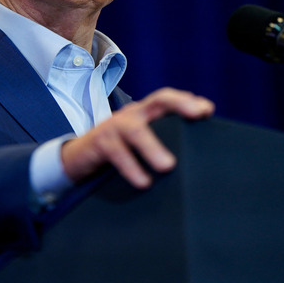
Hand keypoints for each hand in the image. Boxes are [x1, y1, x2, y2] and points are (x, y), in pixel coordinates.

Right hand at [60, 87, 213, 188]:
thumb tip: (194, 161)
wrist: (77, 158)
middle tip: (197, 115)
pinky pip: (117, 153)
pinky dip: (131, 168)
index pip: (167, 100)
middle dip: (178, 104)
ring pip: (136, 130)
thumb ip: (160, 143)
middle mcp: (132, 115)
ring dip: (152, 146)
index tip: (207, 110)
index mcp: (144, 114)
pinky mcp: (99, 142)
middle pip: (157, 100)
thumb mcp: (138, 144)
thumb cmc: (116, 153)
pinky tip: (144, 183)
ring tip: (168, 166)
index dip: (186, 102)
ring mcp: (114, 126)